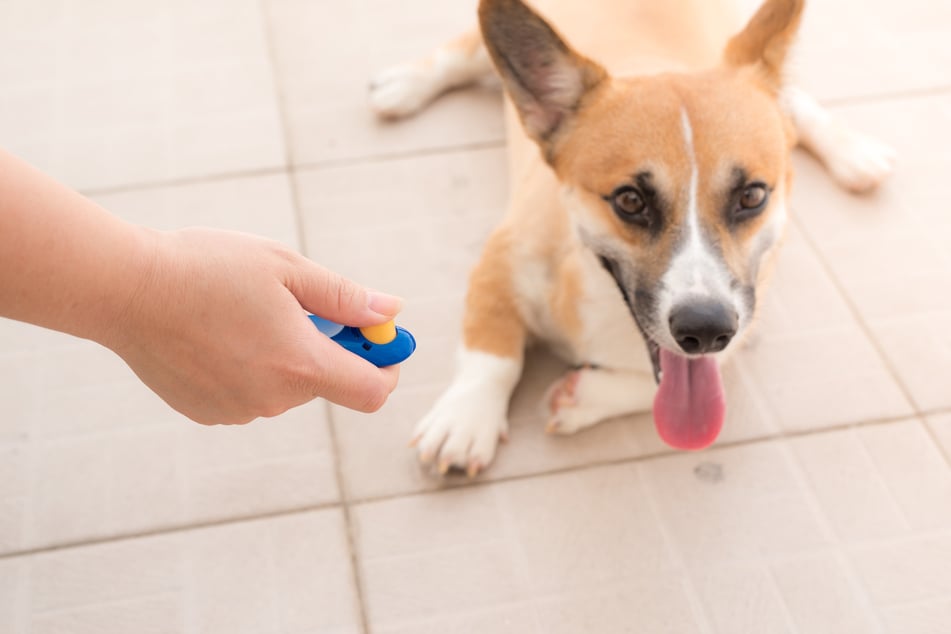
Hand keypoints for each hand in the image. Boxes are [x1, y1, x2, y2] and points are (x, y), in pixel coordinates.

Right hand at [107, 227, 402, 424]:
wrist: (125, 289)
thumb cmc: (209, 268)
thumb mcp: (286, 269)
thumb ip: (345, 297)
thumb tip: (392, 312)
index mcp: (301, 365)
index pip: (372, 391)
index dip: (385, 366)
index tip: (379, 340)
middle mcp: (274, 400)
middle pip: (326, 382)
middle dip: (326, 347)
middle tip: (300, 305)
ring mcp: (239, 411)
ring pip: (286, 386)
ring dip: (284, 356)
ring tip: (246, 313)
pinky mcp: (208, 412)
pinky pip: (250, 393)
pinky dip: (250, 368)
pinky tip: (219, 334)